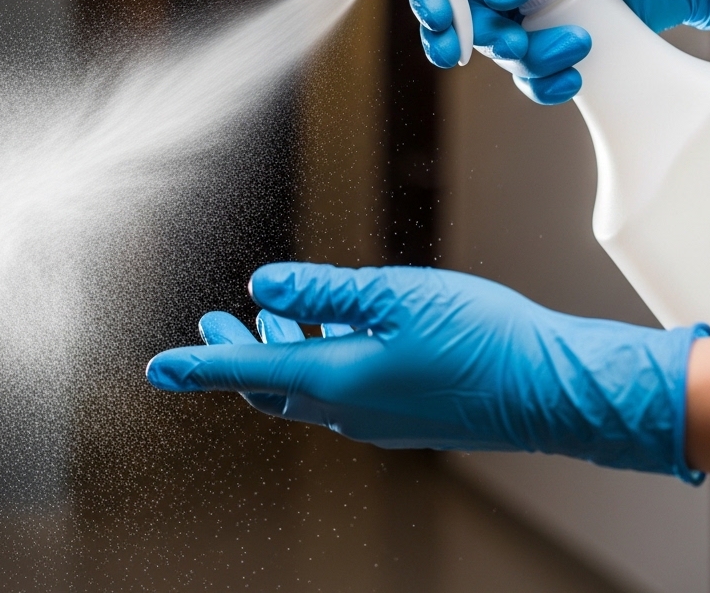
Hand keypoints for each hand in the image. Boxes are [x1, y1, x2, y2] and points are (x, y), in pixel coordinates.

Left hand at [146, 262, 709, 481]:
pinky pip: (340, 398)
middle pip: (270, 385)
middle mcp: (348, 411)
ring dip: (279, 356)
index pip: (245, 373)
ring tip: (271, 320)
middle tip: (213, 322)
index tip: (158, 366)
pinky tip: (337, 337)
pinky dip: (318, 366)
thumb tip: (262, 286)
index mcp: (337, 378)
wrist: (551, 390)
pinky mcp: (404, 420)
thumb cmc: (482, 337)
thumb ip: (324, 292)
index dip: (198, 365)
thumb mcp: (396, 296)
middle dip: (235, 353)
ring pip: (305, 391)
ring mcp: (377, 422)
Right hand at [409, 0, 591, 104]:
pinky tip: (575, 76)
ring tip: (574, 45)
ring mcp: (536, 11)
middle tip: (509, 42)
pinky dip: (545, 85)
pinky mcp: (561, 42)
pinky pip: (531, 77)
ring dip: (527, 60)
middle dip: (476, 37)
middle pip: (462, 17)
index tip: (443, 22)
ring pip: (500, 52)